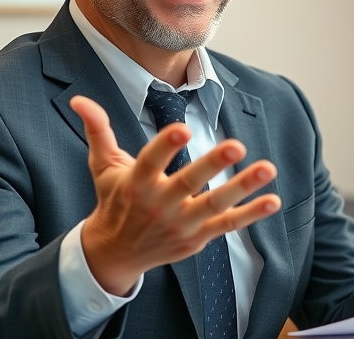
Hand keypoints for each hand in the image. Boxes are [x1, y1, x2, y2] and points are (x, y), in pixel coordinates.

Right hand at [70, 95, 281, 295]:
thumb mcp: (103, 166)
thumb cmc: (113, 201)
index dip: (165, 146)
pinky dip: (251, 214)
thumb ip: (98, 130)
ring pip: (215, 204)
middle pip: (188, 183)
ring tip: (267, 168)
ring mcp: (181, 223)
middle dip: (212, 164)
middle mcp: (159, 205)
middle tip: (236, 145)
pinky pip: (228, 224)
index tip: (182, 129)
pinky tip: (273, 199)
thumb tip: (80, 99)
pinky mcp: (197, 238)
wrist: (114, 254)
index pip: (150, 162)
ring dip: (243, 187)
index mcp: (136, 184)